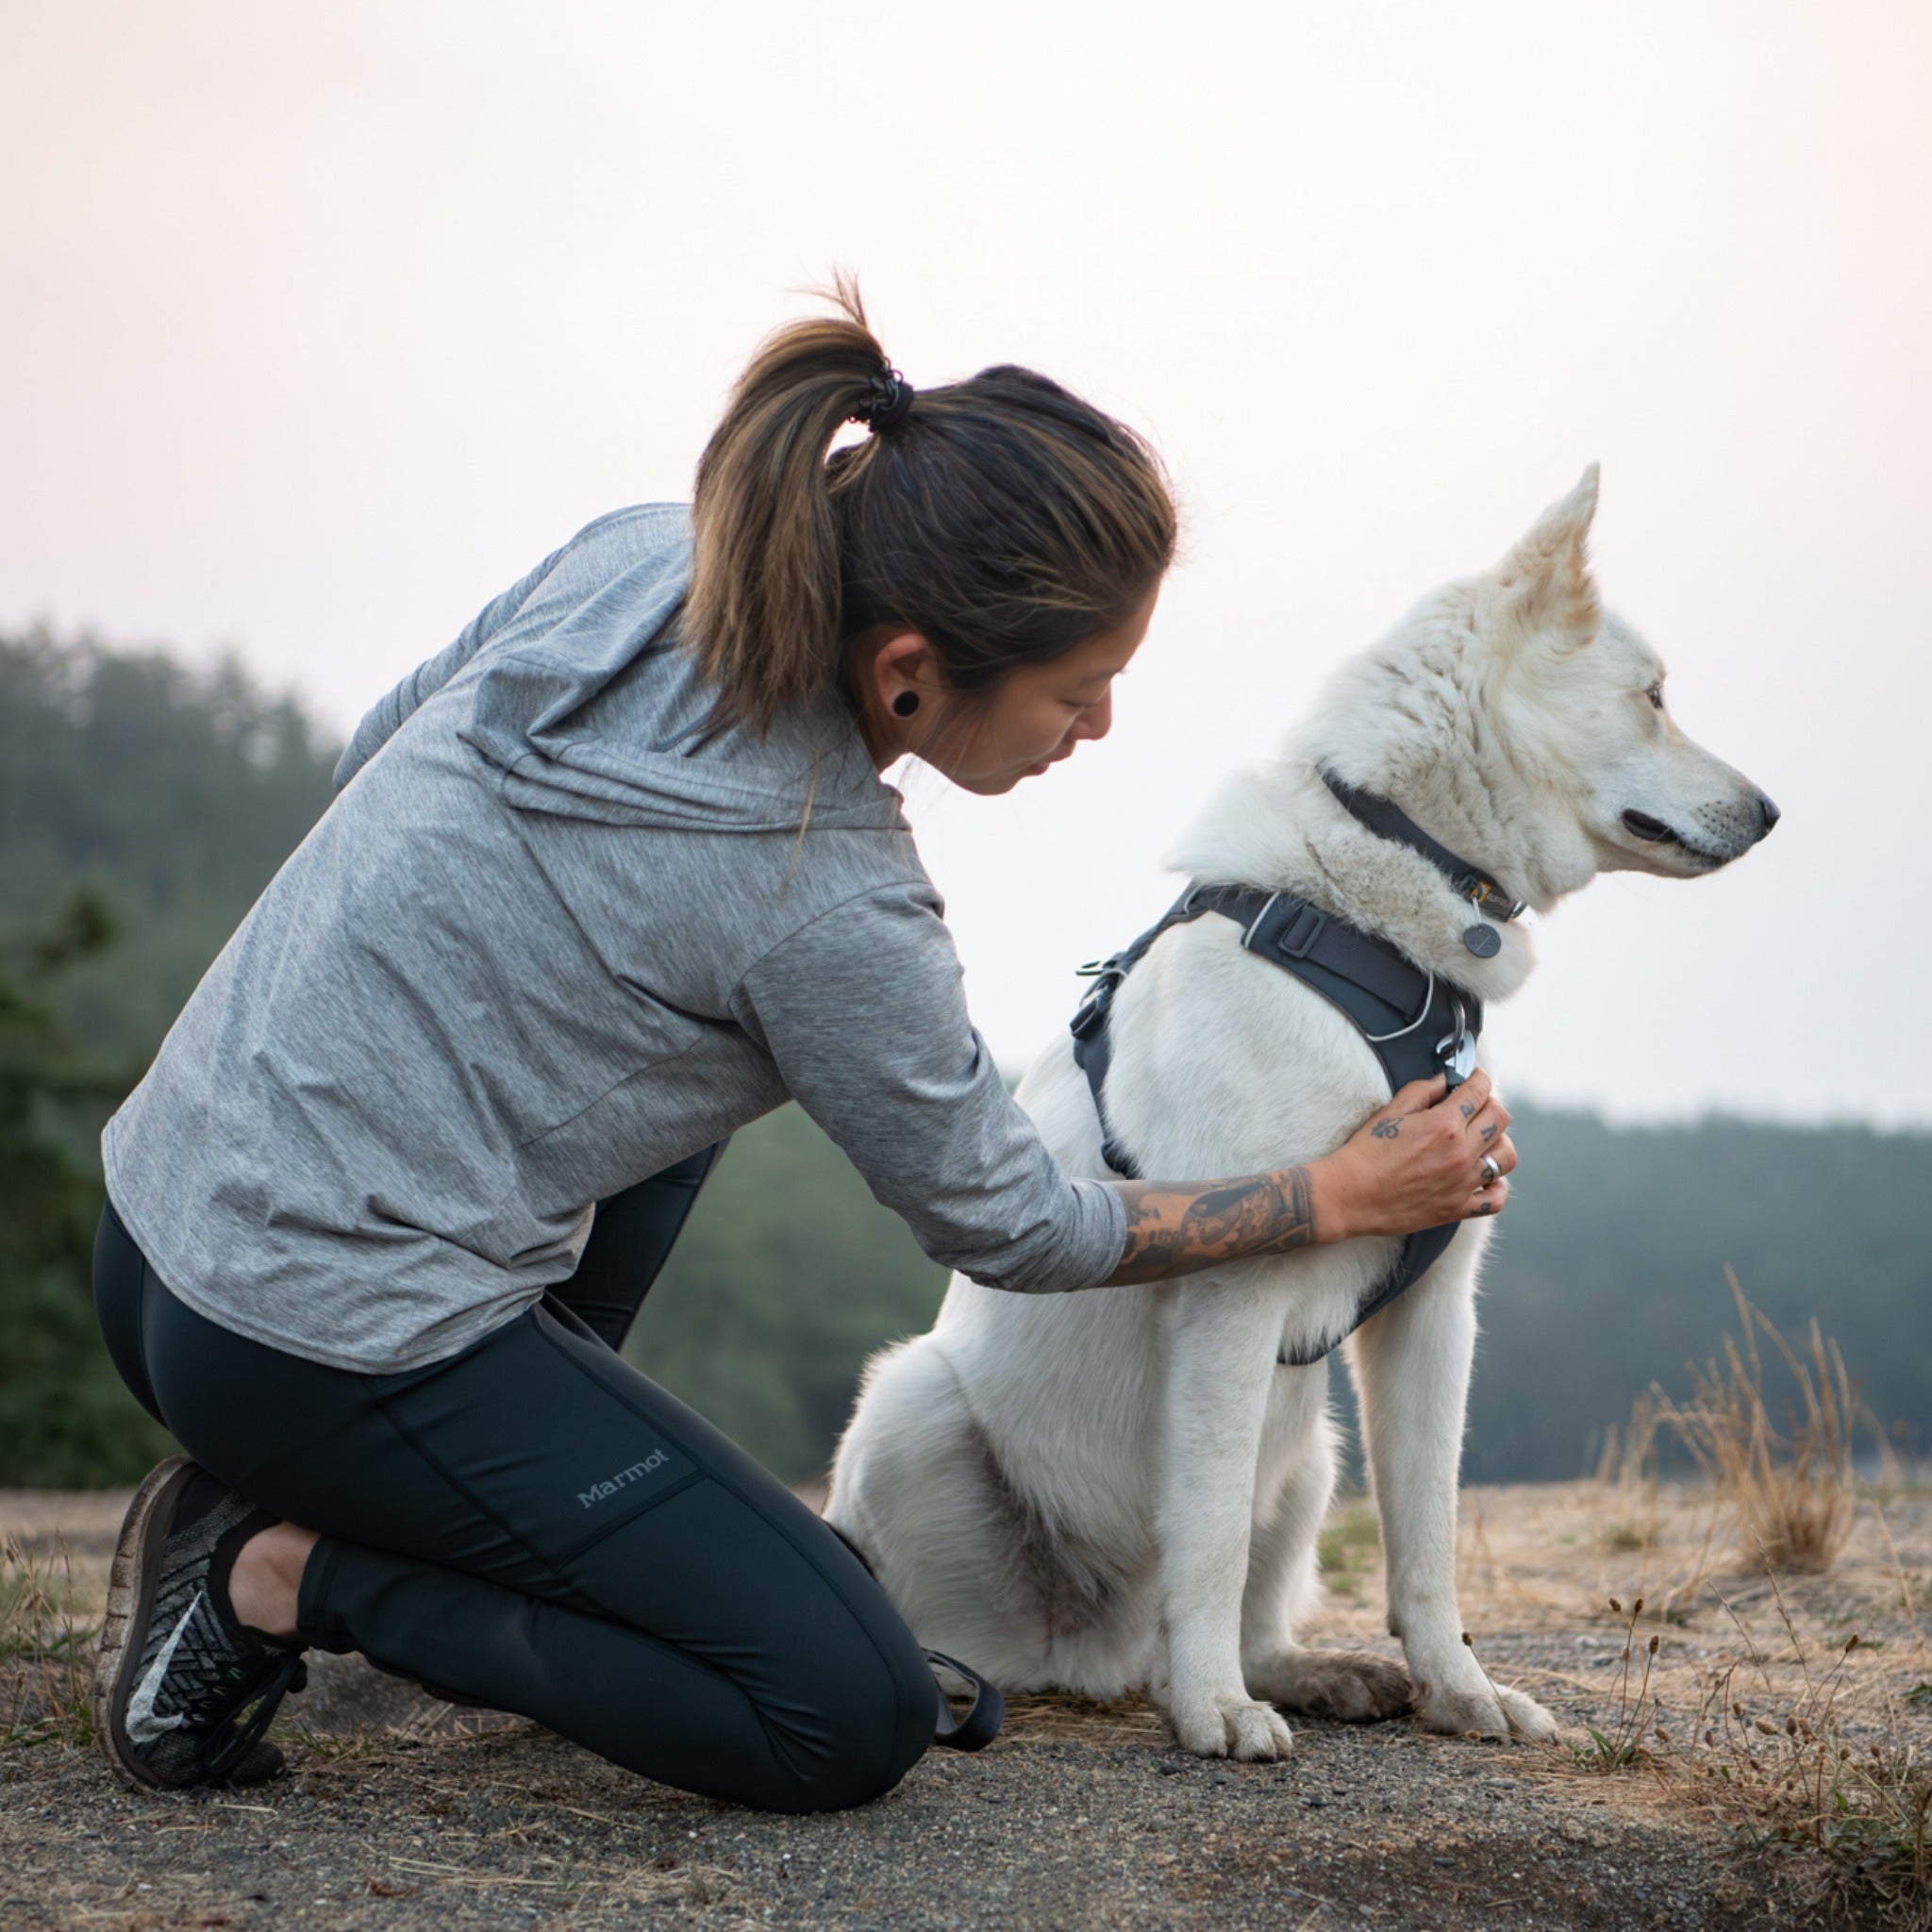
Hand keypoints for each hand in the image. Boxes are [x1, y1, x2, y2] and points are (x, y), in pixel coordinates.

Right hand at [1312, 1069, 1514, 1241]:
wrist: (1348, 1196)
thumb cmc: (1364, 1153)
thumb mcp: (1390, 1111)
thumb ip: (1423, 1090)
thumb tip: (1446, 1080)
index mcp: (1443, 1124)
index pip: (1479, 1091)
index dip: (1479, 1078)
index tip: (1475, 1078)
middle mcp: (1460, 1152)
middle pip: (1500, 1118)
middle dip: (1490, 1104)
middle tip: (1474, 1106)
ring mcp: (1462, 1183)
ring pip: (1506, 1156)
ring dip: (1499, 1142)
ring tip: (1481, 1141)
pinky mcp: (1456, 1208)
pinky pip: (1495, 1199)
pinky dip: (1496, 1186)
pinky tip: (1484, 1177)